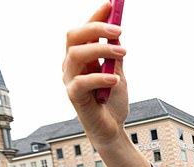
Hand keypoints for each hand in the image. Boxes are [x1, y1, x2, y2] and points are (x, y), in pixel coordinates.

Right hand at [63, 3, 128, 145]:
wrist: (112, 128)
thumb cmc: (112, 101)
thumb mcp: (118, 73)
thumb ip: (115, 55)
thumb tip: (117, 33)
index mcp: (82, 56)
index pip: (84, 30)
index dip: (96, 16)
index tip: (112, 5)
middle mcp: (72, 65)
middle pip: (74, 36)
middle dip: (96, 27)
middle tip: (119, 30)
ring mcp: (70, 80)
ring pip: (75, 54)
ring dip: (100, 49)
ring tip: (123, 52)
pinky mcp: (73, 96)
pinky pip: (81, 82)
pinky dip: (99, 78)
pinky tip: (115, 80)